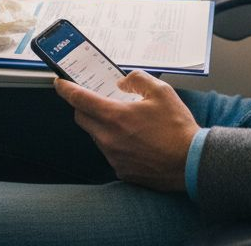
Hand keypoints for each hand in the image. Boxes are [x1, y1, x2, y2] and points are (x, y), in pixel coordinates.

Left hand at [54, 70, 198, 192]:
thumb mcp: (161, 92)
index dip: (66, 89)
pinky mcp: (122, 170)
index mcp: (115, 117)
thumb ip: (138, 80)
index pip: (79, 100)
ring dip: (102, 125)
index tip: (60, 83)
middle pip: (82, 118)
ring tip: (125, 121)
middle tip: (96, 99)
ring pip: (96, 136)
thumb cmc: (177, 129)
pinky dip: (115, 142)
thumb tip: (124, 82)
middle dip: (83, 106)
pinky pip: (110, 152)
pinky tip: (134, 139)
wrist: (191, 162)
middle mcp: (109, 138)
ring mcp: (114, 156)